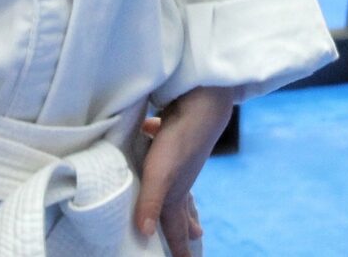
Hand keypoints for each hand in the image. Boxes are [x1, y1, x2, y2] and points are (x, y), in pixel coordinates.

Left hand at [135, 86, 233, 256]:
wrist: (201, 105)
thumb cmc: (178, 143)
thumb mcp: (159, 176)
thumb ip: (151, 204)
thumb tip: (145, 233)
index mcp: (175, 194)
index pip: (176, 228)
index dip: (181, 249)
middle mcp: (180, 179)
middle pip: (182, 208)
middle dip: (186, 225)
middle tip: (196, 236)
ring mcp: (179, 158)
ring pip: (177, 180)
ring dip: (179, 193)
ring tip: (182, 196)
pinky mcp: (175, 137)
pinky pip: (165, 146)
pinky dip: (158, 145)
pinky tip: (150, 130)